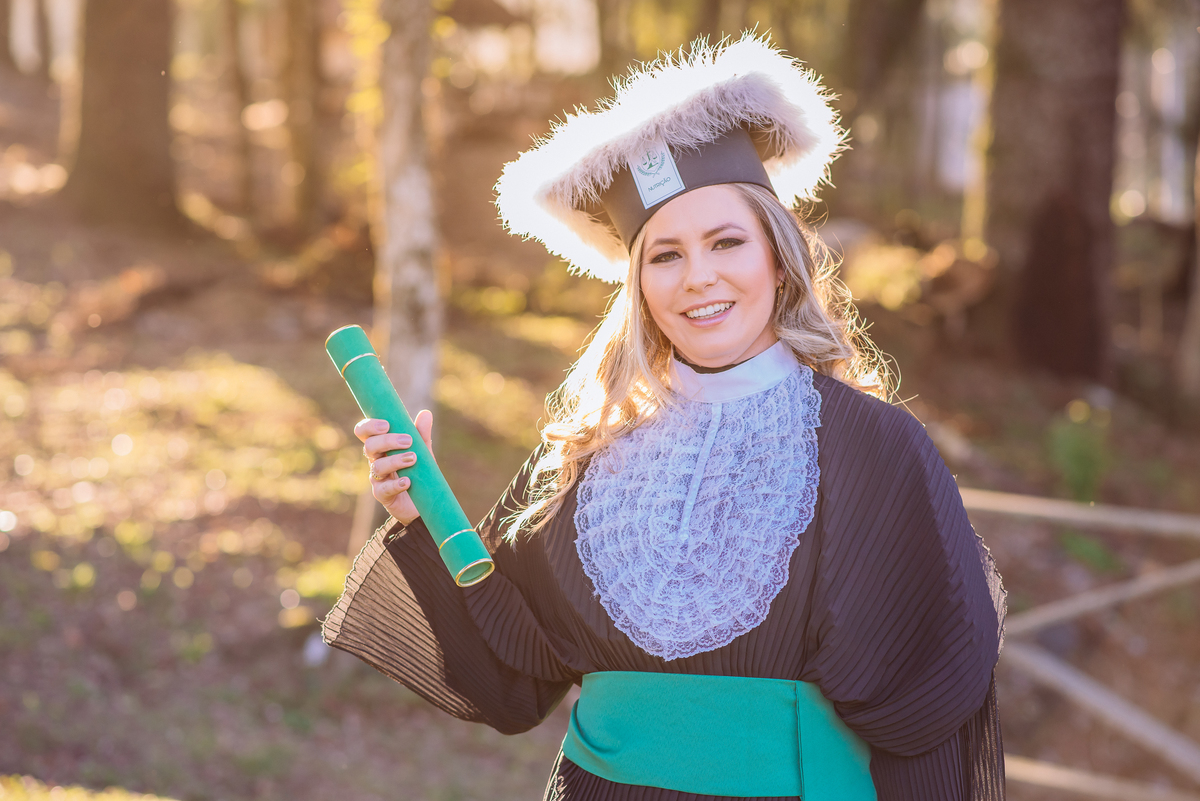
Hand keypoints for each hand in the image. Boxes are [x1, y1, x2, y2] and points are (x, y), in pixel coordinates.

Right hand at [354, 410, 433, 526]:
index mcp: (381, 447)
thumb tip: (426, 413)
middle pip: (369, 446)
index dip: (370, 426)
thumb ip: (421, 435)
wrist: (424, 502)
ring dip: (395, 461)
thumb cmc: (418, 473)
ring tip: (413, 459)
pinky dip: (395, 484)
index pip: (365, 432)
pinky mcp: (383, 496)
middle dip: (387, 441)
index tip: (387, 425)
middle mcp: (376, 461)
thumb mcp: (422, 452)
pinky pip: (384, 489)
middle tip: (407, 441)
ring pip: (377, 466)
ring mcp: (378, 479)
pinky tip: (407, 481)